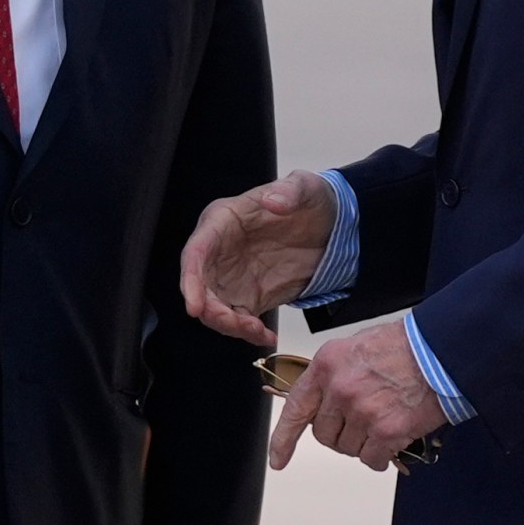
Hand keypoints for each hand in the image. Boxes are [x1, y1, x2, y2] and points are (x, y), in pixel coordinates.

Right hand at [178, 170, 338, 348]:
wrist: (332, 225)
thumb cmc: (308, 200)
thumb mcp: (305, 187)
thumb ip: (289, 192)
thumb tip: (273, 201)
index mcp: (222, 221)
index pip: (196, 252)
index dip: (191, 279)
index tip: (194, 305)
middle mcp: (220, 253)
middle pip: (200, 287)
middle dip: (210, 311)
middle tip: (234, 325)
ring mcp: (233, 278)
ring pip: (216, 309)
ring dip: (230, 326)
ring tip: (258, 331)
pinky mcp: (250, 297)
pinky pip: (241, 320)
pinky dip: (250, 333)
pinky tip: (267, 337)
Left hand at [267, 320, 446, 472]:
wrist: (440, 349)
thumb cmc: (405, 344)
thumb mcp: (356, 347)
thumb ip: (335, 375)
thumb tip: (326, 404)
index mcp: (327, 365)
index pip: (295, 408)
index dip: (283, 439)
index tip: (277, 459)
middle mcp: (340, 389)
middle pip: (324, 434)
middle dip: (339, 435)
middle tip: (361, 423)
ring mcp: (362, 411)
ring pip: (348, 448)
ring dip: (363, 443)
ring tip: (384, 421)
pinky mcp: (386, 431)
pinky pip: (372, 459)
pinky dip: (381, 457)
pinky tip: (393, 441)